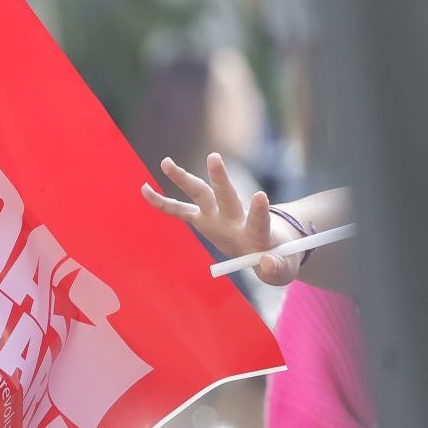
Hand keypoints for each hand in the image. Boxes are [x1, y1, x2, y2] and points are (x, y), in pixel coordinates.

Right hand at [142, 153, 300, 285]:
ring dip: (184, 178)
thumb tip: (266, 263)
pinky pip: (178, 210)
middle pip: (226, 195)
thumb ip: (276, 268)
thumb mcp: (282, 270)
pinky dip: (162, 202)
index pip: (258, 220)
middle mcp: (234, 218)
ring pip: (201, 194)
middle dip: (220, 178)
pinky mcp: (202, 219)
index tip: (260, 195)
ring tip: (166, 162)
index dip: (259, 210)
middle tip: (213, 157)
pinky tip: (145, 190)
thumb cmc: (277, 258)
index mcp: (256, 232)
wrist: (266, 247)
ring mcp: (217, 216)